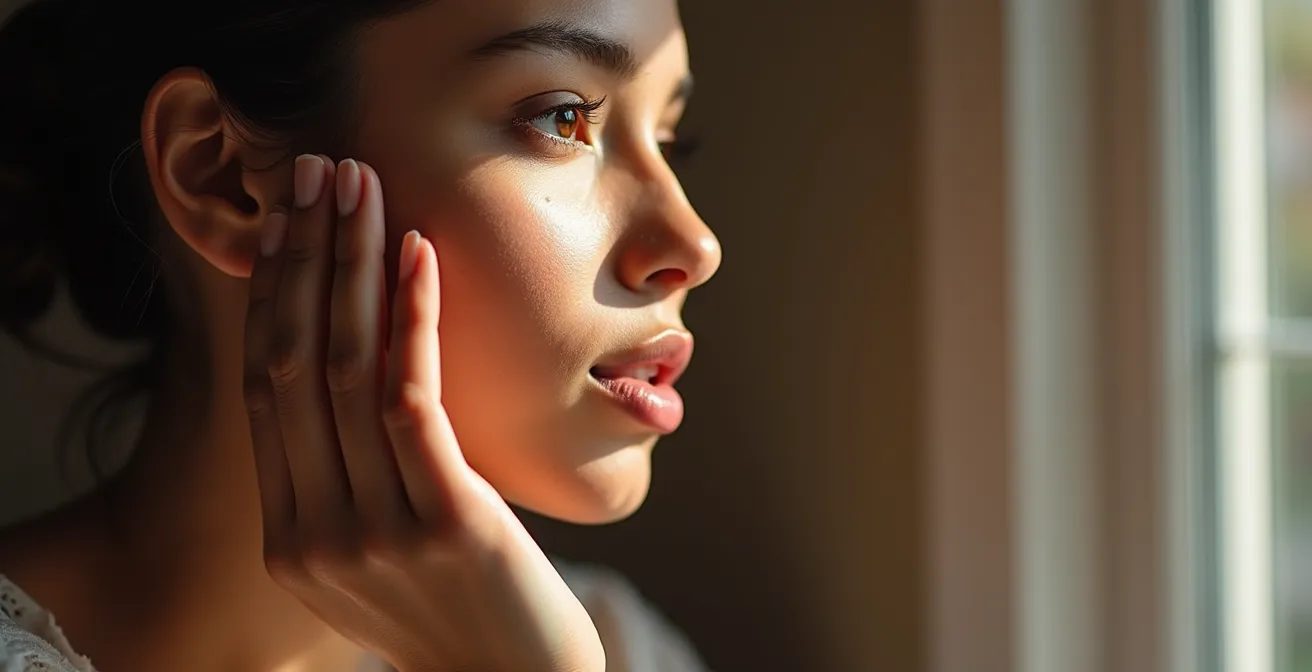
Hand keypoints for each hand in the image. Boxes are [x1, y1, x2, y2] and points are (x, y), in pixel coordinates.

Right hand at [241, 154, 604, 671]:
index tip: (286, 222)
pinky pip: (411, 398)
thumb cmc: (466, 608)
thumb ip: (354, 476)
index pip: (266, 391)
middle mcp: (313, 535)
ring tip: (364, 187)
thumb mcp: (384, 545)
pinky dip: (412, 316)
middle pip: (293, 365)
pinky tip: (419, 253)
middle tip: (318, 172)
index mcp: (290, 537)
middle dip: (306, 257)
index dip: (275, 297)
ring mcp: (372, 535)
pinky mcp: (443, 525)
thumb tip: (361, 363)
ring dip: (354, 266)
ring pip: (345, 371)